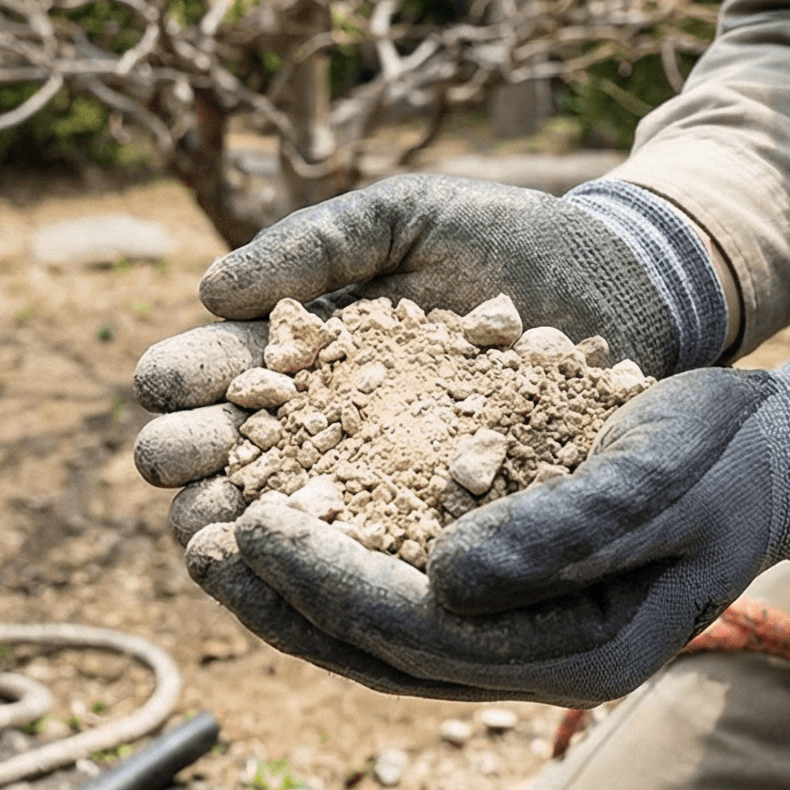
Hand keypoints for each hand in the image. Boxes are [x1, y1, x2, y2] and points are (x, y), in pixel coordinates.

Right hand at [130, 174, 722, 535]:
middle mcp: (326, 426)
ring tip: (214, 529)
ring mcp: (382, 483)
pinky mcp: (443, 525)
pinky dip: (331, 567)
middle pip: (226, 456)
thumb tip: (211, 287)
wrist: (624, 287)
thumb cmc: (510, 240)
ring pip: (283, 519)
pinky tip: (309, 570)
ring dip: (235, 525)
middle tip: (178, 458)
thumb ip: (318, 241)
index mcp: (301, 352)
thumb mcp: (409, 219)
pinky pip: (375, 557)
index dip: (183, 381)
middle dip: (188, 456)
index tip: (166, 384)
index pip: (216, 373)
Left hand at [181, 359, 789, 705]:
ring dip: (293, 600)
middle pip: (386, 656)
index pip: (429, 636)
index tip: (257, 521)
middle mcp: (547, 671)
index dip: (332, 586)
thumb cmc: (729, 455)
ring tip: (213, 541)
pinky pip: (403, 606)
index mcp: (588, 654)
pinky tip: (285, 522)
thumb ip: (562, 528)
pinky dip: (337, 570)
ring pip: (382, 644)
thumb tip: (443, 575)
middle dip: (285, 604)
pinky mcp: (511, 609)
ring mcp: (527, 648)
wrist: (777, 455)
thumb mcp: (659, 475)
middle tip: (200, 538)